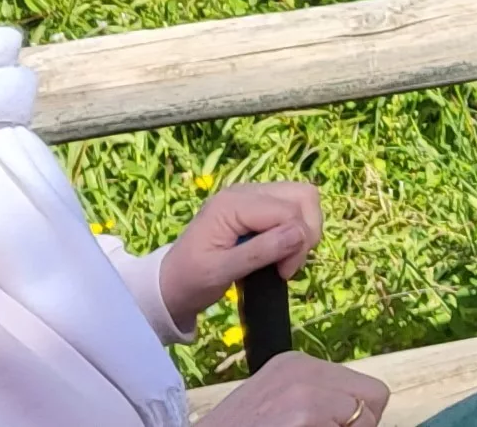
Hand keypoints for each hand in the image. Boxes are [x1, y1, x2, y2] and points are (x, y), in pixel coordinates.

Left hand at [160, 182, 325, 325]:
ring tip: (287, 257)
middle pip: (302, 196)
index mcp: (232, 204)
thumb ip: (260, 251)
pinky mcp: (257, 206)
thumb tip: (299, 235)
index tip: (284, 273)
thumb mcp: (220, 272)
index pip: (288, 211)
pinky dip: (297, 228)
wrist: (170, 285)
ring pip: (303, 198)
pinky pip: (293, 207)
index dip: (297, 242)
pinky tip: (282, 250)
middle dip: (306, 231)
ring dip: (304, 229)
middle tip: (289, 263)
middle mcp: (245, 191)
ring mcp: (252, 196)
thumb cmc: (191, 281)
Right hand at [197, 354, 386, 426]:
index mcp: (296, 364)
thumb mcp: (276, 408)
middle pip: (374, 398)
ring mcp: (303, 390)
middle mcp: (302, 368)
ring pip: (365, 418)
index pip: (364, 389)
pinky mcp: (303, 414)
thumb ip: (316, 403)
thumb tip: (364, 414)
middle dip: (359, 426)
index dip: (357, 419)